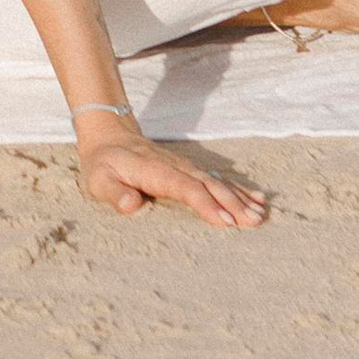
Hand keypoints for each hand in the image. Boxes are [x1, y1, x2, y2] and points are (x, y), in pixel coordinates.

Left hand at [76, 114, 266, 228]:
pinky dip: (238, 189)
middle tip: (253, 222)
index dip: (205, 204)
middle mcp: (175, 167)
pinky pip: (217, 180)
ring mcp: (185, 167)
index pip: (184, 188)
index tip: (226, 221)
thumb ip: (115, 193)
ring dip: (240, 198)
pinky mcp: (190, 170)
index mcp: (154, 171)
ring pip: (217, 182)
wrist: (110, 136)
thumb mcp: (98, 179)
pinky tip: (257, 199)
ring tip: (261, 215)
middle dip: (232, 204)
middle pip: (207, 185)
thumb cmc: (103, 164)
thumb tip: (133, 204)